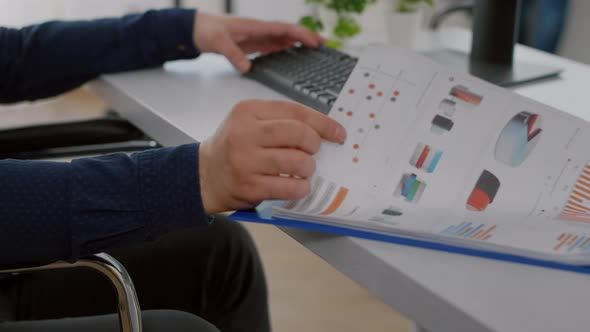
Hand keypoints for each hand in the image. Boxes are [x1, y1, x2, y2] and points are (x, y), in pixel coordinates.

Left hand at [193, 12, 323, 72]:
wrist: (196, 30)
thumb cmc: (207, 30)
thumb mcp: (219, 43)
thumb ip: (233, 55)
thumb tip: (246, 68)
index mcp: (256, 27)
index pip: (283, 29)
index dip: (300, 34)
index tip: (314, 41)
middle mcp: (260, 30)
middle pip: (288, 33)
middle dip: (306, 37)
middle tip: (324, 45)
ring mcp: (258, 37)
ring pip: (284, 39)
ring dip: (299, 43)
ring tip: (315, 50)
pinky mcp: (254, 44)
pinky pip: (275, 46)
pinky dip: (287, 49)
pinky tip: (293, 55)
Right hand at [198, 100, 345, 213]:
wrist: (204, 175)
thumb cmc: (233, 147)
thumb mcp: (248, 123)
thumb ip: (279, 121)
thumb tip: (322, 130)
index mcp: (247, 111)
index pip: (293, 111)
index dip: (322, 122)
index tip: (337, 133)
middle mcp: (244, 134)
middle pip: (297, 133)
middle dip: (314, 143)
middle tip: (313, 151)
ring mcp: (246, 161)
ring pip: (295, 161)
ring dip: (308, 167)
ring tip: (304, 169)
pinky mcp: (249, 186)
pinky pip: (288, 187)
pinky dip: (300, 187)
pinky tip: (299, 185)